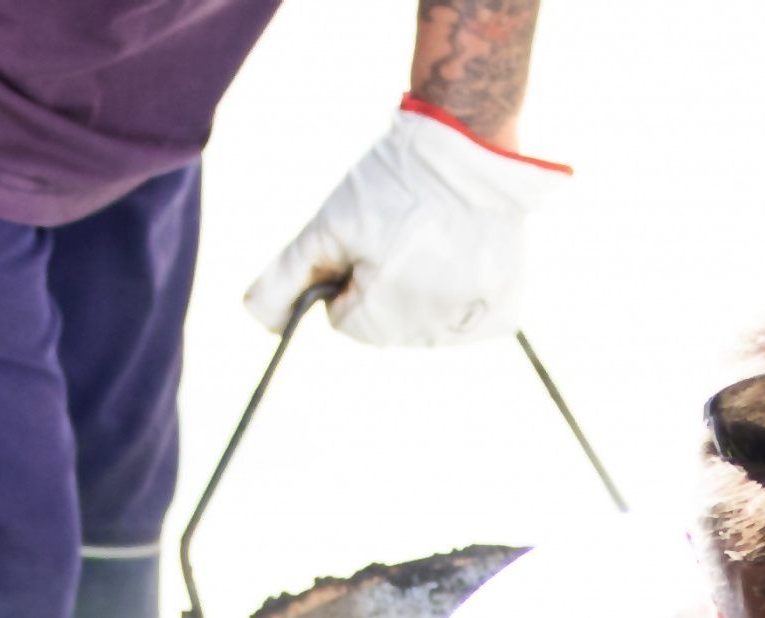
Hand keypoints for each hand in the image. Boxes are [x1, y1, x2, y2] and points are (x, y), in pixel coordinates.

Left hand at [243, 99, 566, 350]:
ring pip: (423, 322)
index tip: (371, 237)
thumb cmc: (391, 180)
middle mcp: (428, 332)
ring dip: (422, 288)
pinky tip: (464, 252)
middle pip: (384, 326)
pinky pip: (468, 318)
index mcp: (380, 318)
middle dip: (384, 284)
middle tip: (404, 231)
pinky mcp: (503, 305)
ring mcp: (470, 321)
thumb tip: (260, 322)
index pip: (343, 320)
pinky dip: (462, 292)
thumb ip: (286, 276)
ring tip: (435, 235)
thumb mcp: (327, 224)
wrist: (470, 137)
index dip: (348, 275)